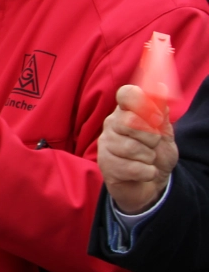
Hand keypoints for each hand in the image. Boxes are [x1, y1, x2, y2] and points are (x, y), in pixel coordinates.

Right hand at [100, 84, 178, 213]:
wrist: (150, 184)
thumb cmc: (155, 155)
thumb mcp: (164, 133)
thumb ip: (160, 112)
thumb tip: (159, 87)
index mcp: (126, 112)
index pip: (126, 94)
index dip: (142, 102)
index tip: (156, 116)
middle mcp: (111, 124)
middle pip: (131, 122)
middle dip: (151, 137)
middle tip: (152, 144)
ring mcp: (106, 144)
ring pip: (132, 147)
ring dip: (148, 158)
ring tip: (146, 160)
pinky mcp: (105, 165)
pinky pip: (133, 167)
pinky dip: (146, 172)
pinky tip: (142, 172)